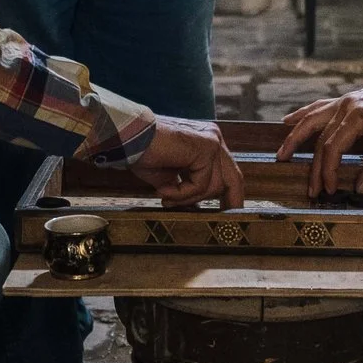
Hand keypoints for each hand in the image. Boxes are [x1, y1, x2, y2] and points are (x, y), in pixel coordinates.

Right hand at [131, 116, 245, 208]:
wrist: (128, 139)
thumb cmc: (144, 155)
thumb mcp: (170, 177)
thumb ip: (186, 187)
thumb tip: (197, 208)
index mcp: (206, 142)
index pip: (228, 173)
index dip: (230, 196)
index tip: (225, 216)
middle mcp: (213, 138)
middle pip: (234, 179)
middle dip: (230, 204)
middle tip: (220, 223)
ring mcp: (212, 142)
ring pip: (213, 186)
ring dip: (187, 198)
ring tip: (165, 197)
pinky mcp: (206, 148)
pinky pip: (201, 184)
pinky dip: (181, 193)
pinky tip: (162, 190)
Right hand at [277, 79, 362, 198]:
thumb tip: (360, 189)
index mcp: (359, 116)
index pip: (334, 147)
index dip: (328, 170)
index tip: (329, 189)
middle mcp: (345, 106)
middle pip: (321, 139)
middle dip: (314, 167)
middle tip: (311, 190)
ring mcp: (342, 101)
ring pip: (311, 120)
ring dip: (295, 137)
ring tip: (281, 154)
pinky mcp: (343, 101)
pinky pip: (317, 108)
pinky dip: (301, 115)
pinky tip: (287, 121)